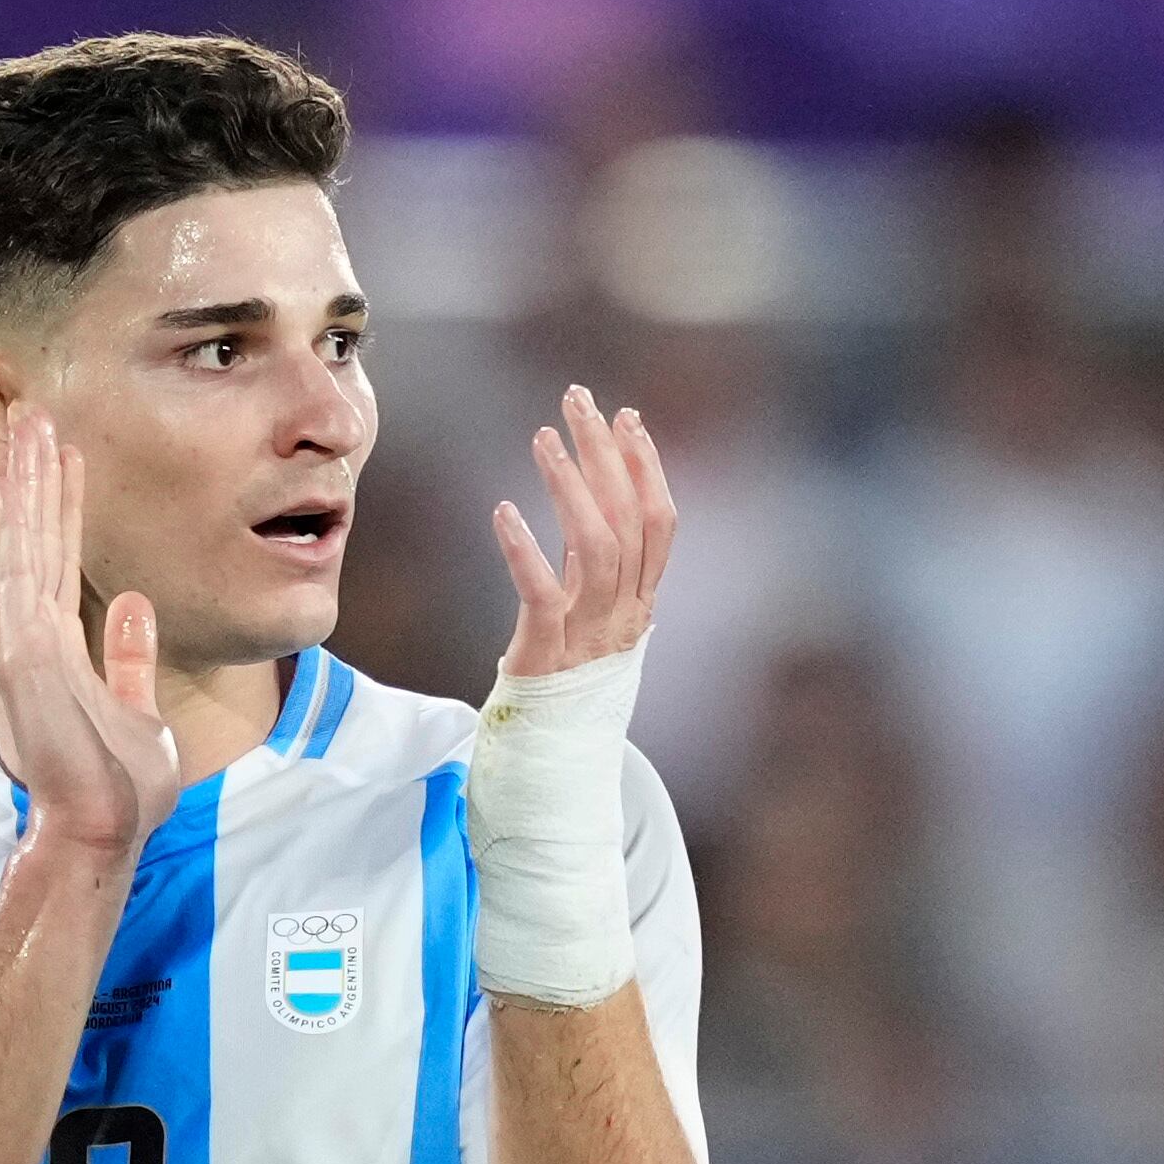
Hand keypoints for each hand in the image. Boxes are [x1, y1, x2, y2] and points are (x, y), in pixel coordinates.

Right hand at [0, 408, 179, 856]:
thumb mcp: (137, 712)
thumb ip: (128, 657)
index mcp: (47, 652)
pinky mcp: (25, 653)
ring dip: (27, 480)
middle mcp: (23, 640)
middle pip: (29, 542)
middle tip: (34, 413)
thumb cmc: (117, 790)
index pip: (52, 564)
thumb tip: (134, 603)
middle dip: (32, 477)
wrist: (98, 834)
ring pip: (22, 542)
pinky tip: (33, 472)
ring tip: (32, 421)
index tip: (63, 456)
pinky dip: (28, 515)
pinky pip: (28, 565)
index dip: (56, 508)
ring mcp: (19, 645)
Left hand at [491, 385, 674, 677]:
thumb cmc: (567, 685)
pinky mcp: (547, 655)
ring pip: (597, 547)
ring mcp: (589, 637)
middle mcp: (623, 617)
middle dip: (606, 453)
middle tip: (578, 401)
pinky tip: (503, 511)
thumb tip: (591, 500)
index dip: (647, 467)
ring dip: (571, 485)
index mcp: (640, 605)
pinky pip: (542, 594)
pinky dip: (524, 550)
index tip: (626, 418)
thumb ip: (595, 566)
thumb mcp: (591, 618)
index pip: (660, 524)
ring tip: (543, 439)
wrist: (552, 762)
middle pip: (629, 520)